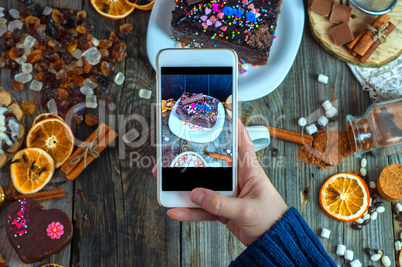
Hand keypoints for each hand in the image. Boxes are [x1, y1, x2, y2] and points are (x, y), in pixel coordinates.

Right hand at [152, 120, 287, 245]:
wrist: (273, 241)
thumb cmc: (271, 218)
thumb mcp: (246, 209)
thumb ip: (221, 203)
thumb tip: (197, 195)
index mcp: (249, 170)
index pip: (241, 141)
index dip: (233, 125)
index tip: (220, 112)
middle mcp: (236, 178)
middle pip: (211, 164)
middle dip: (192, 159)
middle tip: (175, 153)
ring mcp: (227, 193)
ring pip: (202, 186)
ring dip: (184, 187)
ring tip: (166, 185)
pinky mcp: (222, 208)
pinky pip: (202, 208)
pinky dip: (189, 211)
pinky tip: (176, 211)